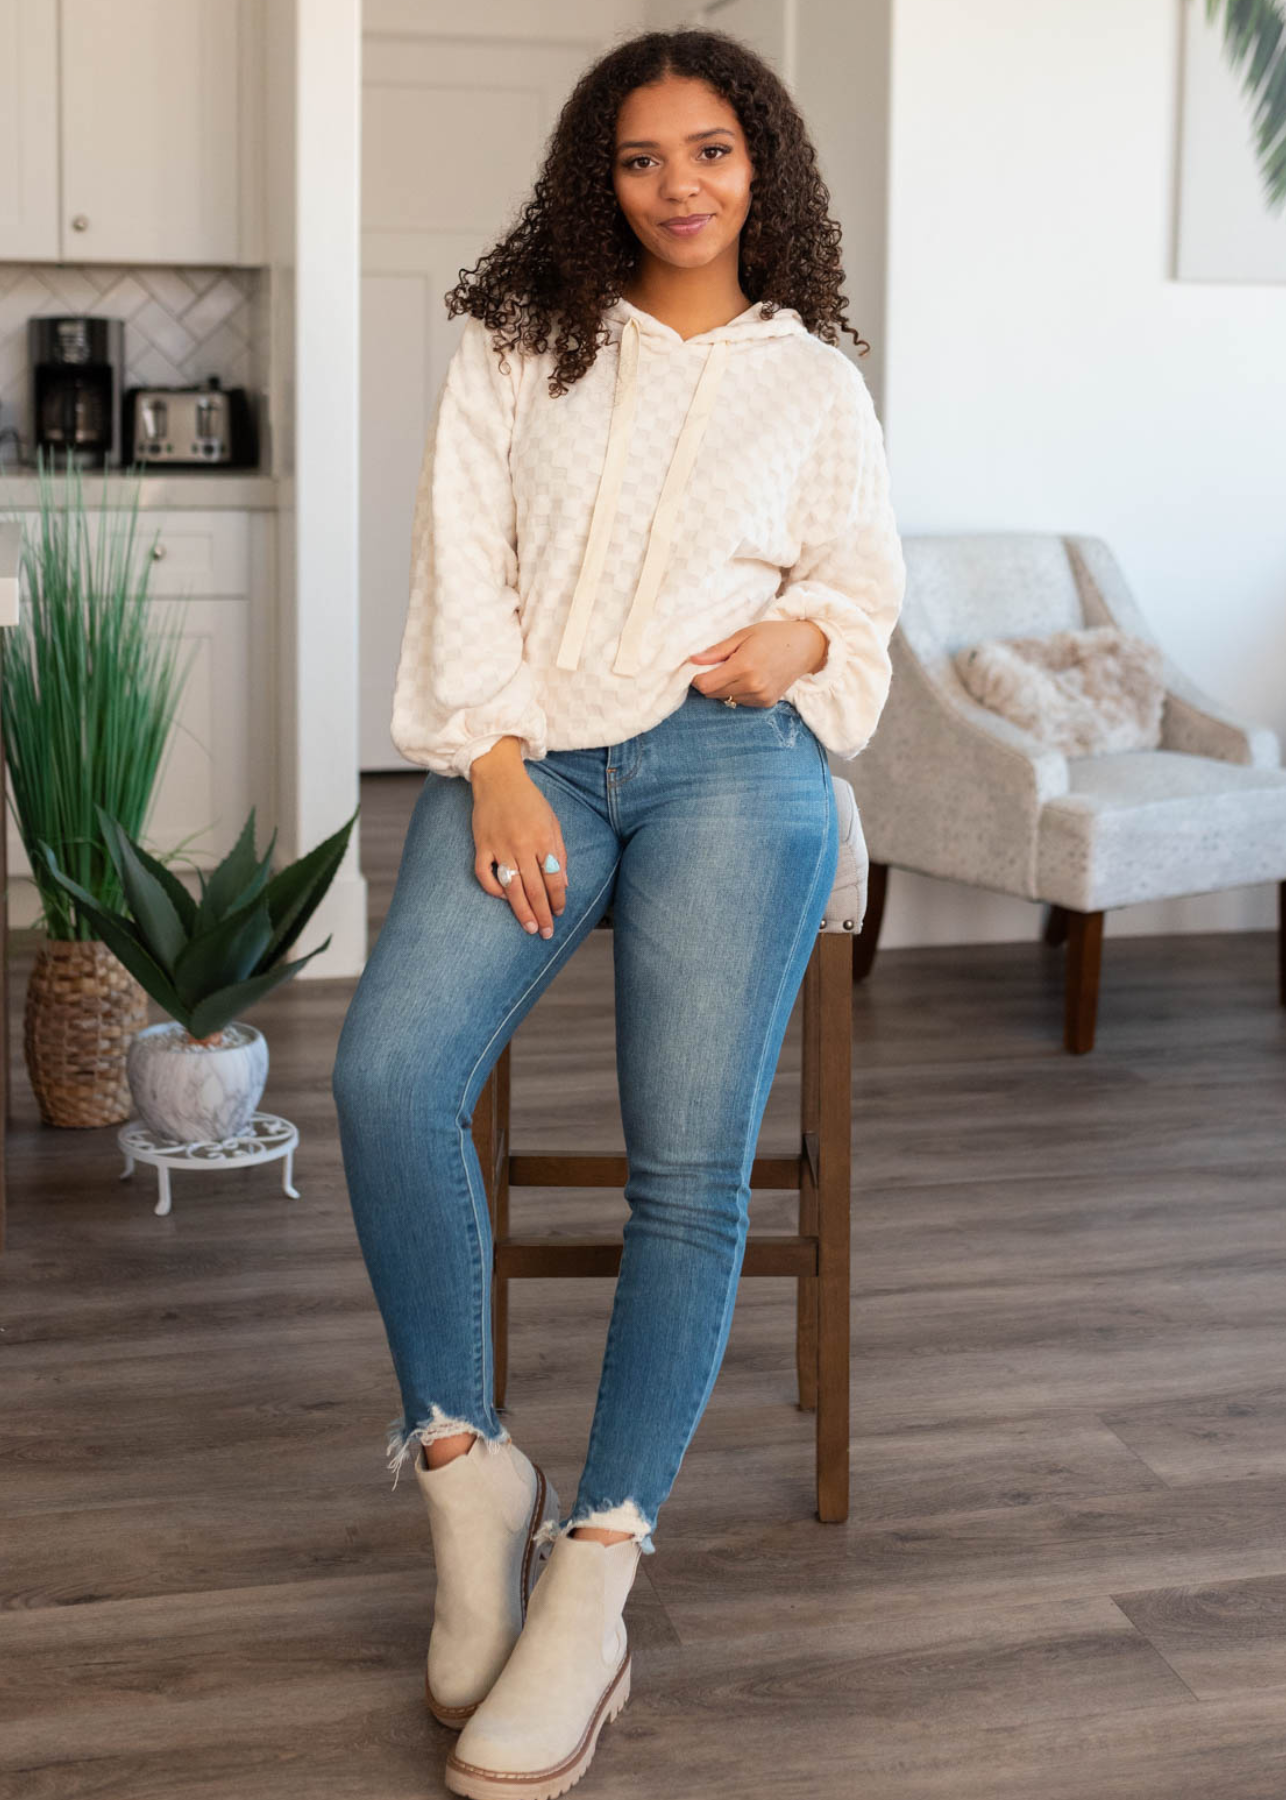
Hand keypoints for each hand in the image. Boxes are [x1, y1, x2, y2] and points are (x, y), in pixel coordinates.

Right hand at [469, 740, 568, 938]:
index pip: (554, 879)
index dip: (558, 900)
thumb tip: (564, 884)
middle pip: (534, 889)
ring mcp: (499, 846)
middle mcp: (522, 845)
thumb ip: (559, 852)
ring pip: (512, 888)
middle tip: (546, 933)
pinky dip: (493, 890)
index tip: (560, 913)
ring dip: (522, 911)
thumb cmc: (530, 801)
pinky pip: (484, 875)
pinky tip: (504, 899)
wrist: (499, 778)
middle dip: (543, 914)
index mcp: (543, 839)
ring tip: (529, 927)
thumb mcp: (553, 822)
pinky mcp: (481, 845)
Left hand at [687, 619, 827, 705]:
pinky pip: (740, 701)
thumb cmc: (773, 635)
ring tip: (738, 669)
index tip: (699, 667)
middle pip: (712, 694)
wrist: (805, 647)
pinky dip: (737, 691)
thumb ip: (717, 650)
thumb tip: (693, 660)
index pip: (705, 684)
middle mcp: (752, 686)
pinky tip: (749, 677)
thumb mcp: (743, 635)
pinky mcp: (766, 703)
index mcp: (744, 666)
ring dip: (723, 687)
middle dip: (709, 681)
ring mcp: (760, 697)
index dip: (696, 677)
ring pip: (725, 699)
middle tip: (718, 664)